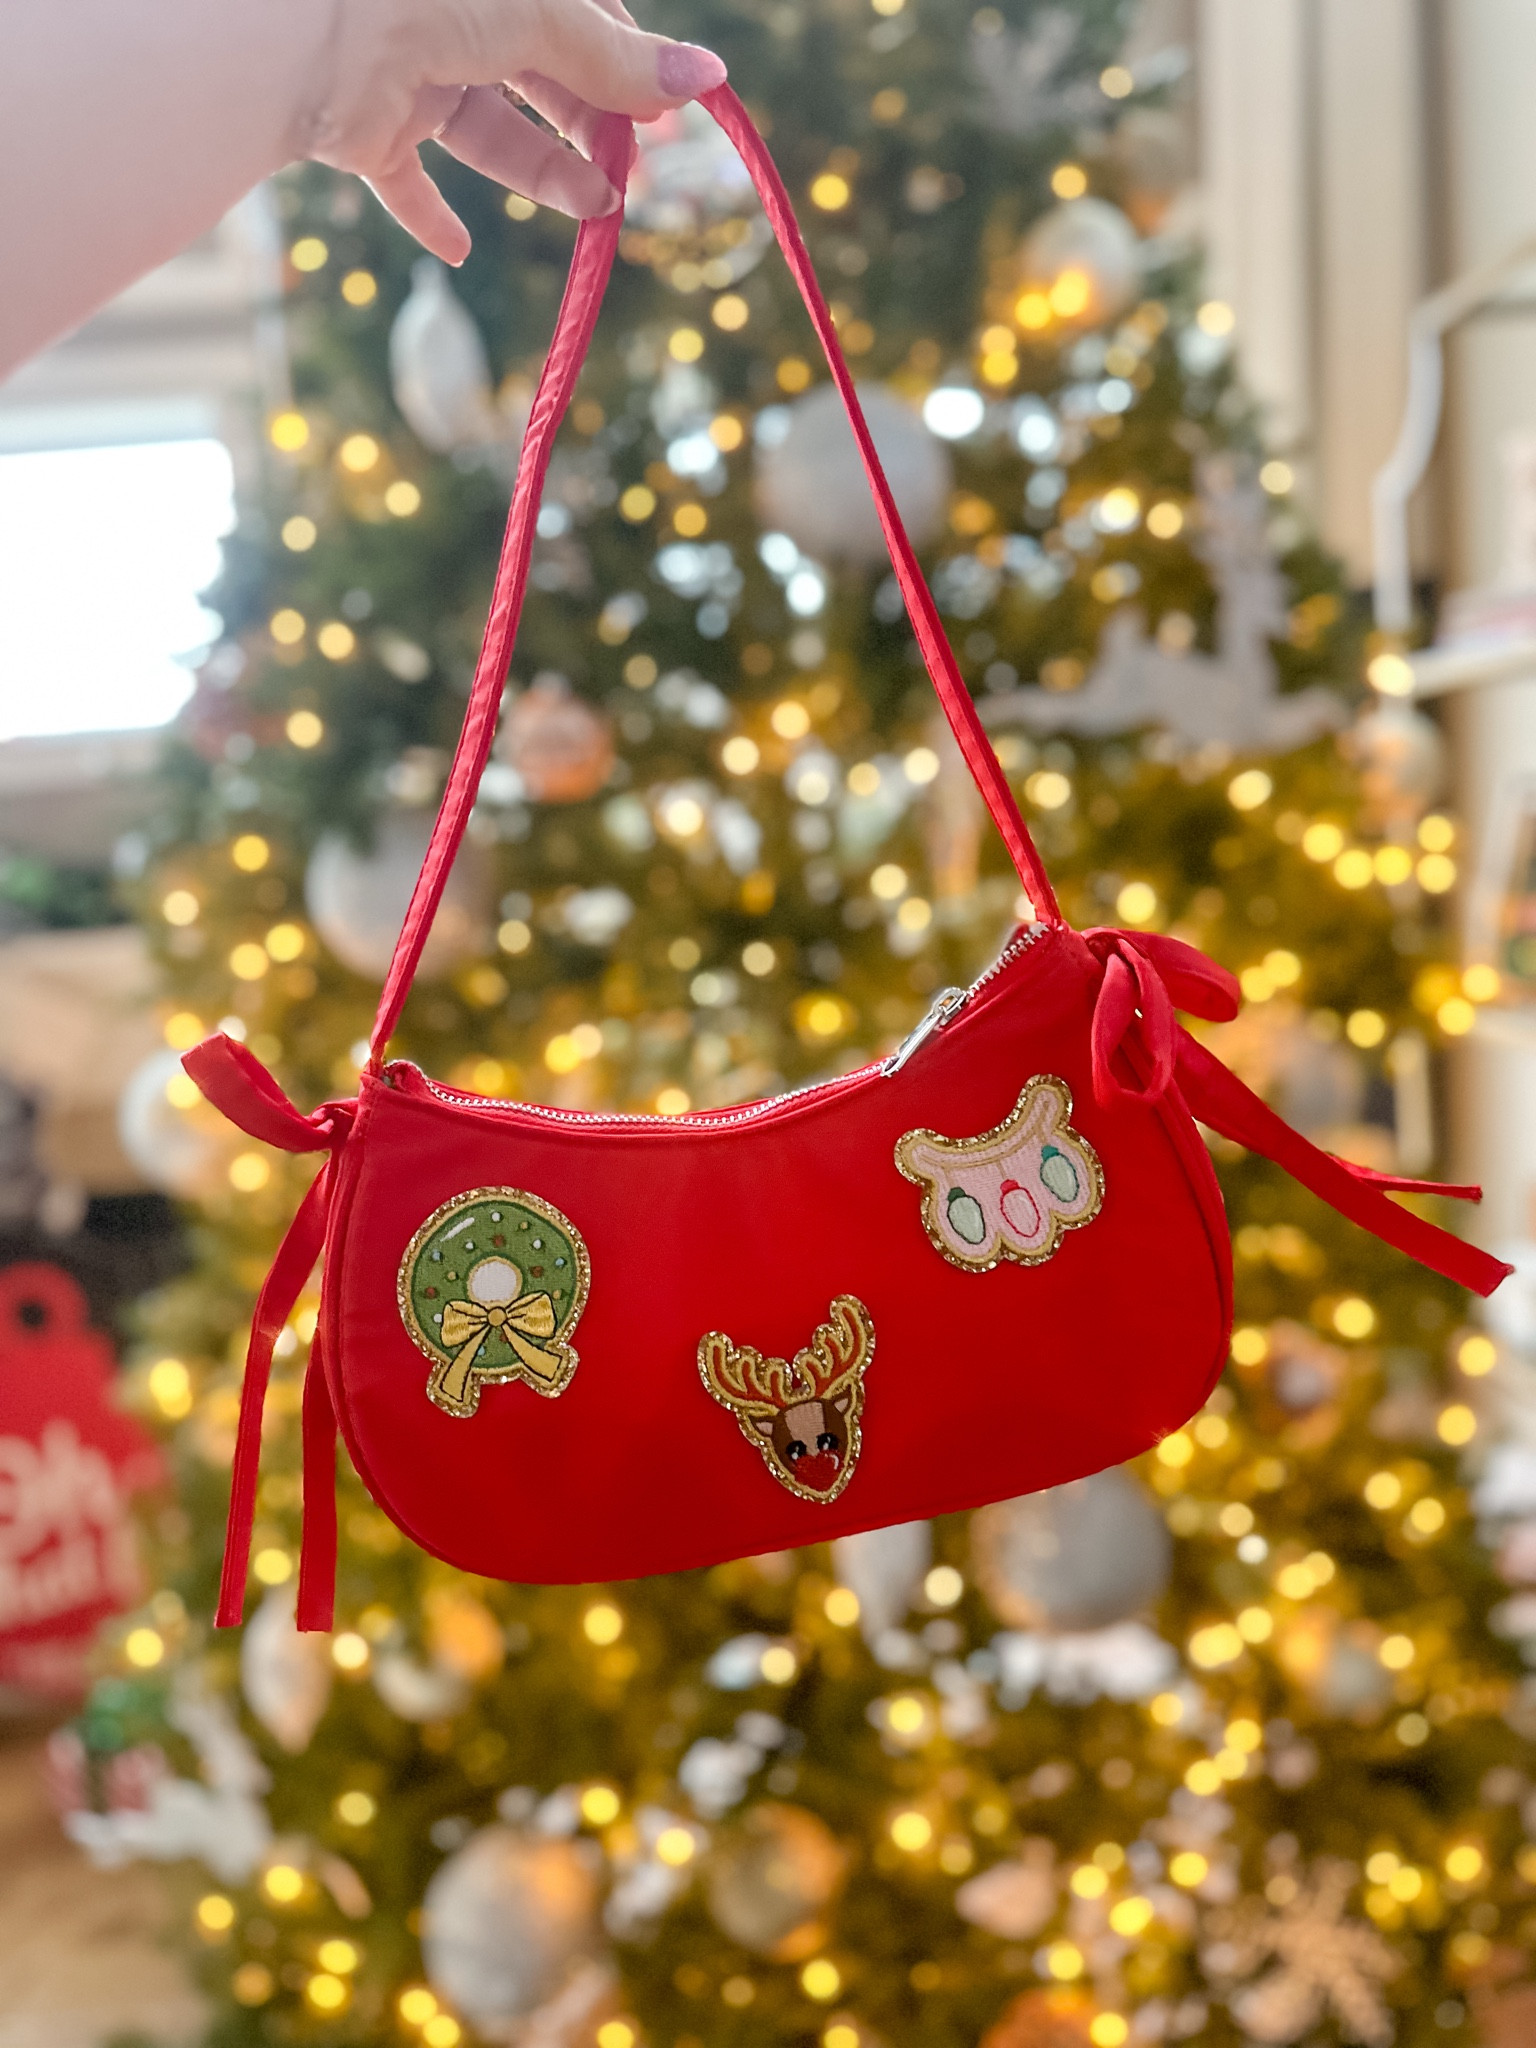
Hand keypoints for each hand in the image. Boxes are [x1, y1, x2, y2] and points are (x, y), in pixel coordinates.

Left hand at [306, 0, 725, 262]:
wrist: (293, 33)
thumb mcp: (537, 18)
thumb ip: (615, 57)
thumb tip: (708, 78)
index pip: (579, 17)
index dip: (625, 65)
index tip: (666, 116)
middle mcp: (451, 18)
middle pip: (539, 79)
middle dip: (592, 126)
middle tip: (639, 173)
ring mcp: (407, 73)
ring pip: (488, 133)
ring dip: (544, 175)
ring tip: (597, 210)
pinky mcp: (365, 129)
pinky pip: (405, 181)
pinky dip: (432, 219)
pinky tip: (460, 252)